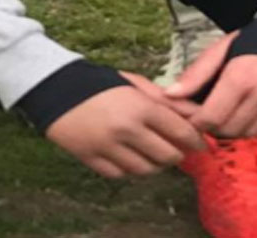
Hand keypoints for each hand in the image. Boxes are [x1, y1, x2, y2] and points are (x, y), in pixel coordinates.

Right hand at [46, 80, 206, 177]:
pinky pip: (120, 174)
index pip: (179, 131)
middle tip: (177, 150)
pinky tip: (129, 157)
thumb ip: (163, 98)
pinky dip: (129, 169)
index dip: (195, 140)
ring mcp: (108, 147)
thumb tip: (192, 112)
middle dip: (177, 155)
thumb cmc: (97, 82)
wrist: (54, 88)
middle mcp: (126, 130)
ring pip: (145, 170)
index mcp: (139, 107)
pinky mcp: (91, 159)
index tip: (201, 144)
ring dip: (154, 165)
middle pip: (166, 156)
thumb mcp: (133, 82)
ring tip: (154, 155)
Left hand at [164, 32, 256, 136]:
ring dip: (231, 128)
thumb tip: (171, 94)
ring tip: (225, 112)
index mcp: (239, 78)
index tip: (190, 116)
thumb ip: (196, 74)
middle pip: (227, 130)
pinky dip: (251, 126)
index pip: (210, 118)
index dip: (195, 122)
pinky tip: (245, 111)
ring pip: (245, 134)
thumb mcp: (221, 49)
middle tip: (205, 114)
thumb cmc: (255, 40)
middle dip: (211, 126)